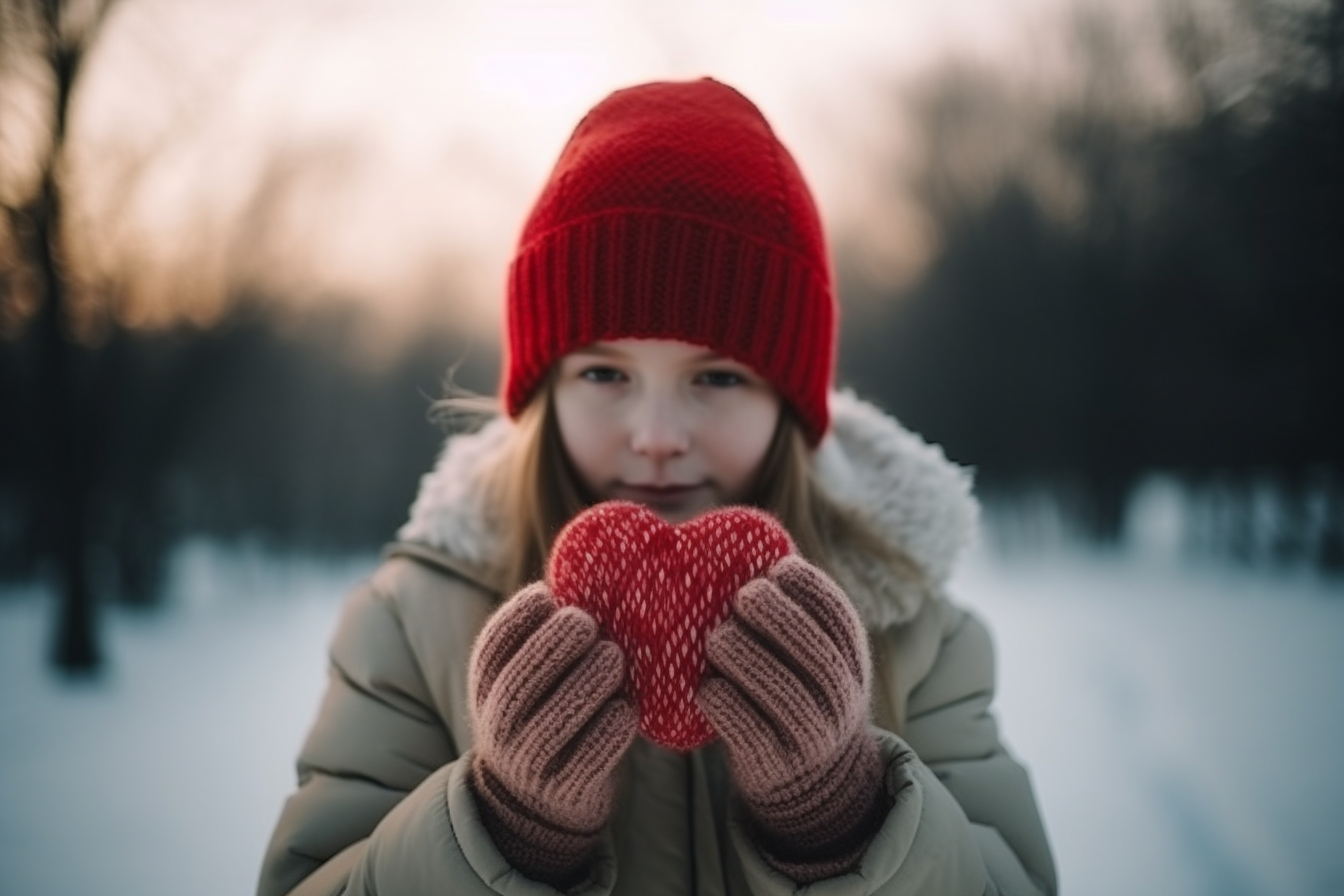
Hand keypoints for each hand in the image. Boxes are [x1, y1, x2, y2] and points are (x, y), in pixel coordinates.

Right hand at [468, 582, 637, 885]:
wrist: (537, 800)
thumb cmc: (544, 714)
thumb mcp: (527, 679)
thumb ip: (545, 640)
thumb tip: (589, 573)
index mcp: (487, 688)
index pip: (492, 649)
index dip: (518, 617)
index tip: (549, 595)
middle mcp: (500, 726)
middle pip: (518, 682)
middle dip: (553, 647)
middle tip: (586, 622)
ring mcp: (529, 761)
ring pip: (555, 720)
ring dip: (588, 682)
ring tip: (613, 657)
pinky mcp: (565, 789)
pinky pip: (591, 755)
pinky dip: (611, 727)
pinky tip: (626, 708)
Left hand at [697, 555, 888, 880]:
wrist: (812, 782)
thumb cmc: (799, 696)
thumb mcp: (817, 659)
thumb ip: (796, 619)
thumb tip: (743, 553)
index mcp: (851, 662)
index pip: (839, 617)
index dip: (810, 587)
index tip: (778, 568)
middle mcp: (840, 700)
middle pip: (815, 652)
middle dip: (776, 616)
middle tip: (744, 596)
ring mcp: (811, 736)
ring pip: (780, 690)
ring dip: (743, 655)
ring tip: (718, 637)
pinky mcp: (774, 765)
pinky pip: (745, 728)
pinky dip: (721, 700)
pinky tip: (707, 686)